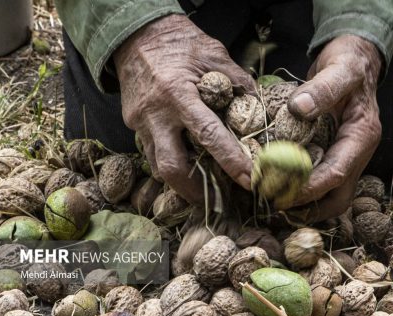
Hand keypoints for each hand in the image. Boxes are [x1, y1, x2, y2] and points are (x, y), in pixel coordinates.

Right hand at [113, 15, 254, 204]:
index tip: (249, 179)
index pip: (208, 136)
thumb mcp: (213, 54)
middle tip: (218, 203)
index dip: (230, 161)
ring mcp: (140, 122)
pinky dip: (172, 163)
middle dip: (195, 192)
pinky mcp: (134, 125)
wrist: (135, 35)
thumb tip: (258, 108)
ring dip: (182, 183)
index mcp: (178, 94)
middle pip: (171, 167)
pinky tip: (188, 164)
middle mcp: (156, 114)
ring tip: (204, 190)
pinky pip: (152, 152)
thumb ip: (237, 81)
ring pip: (157, 167)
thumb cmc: (178, 42)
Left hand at [286, 35, 382, 221]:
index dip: (309, 187)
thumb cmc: (348, 63)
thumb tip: (299, 108)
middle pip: (338, 197)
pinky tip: (279, 187)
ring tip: (274, 202)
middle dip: (309, 207)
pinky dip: (302, 189)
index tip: (280, 191)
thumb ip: (324, 87)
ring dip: (305, 204)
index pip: (337, 173)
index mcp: (361, 137)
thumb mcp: (340, 69)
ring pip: (329, 195)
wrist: (354, 60)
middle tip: (275, 206)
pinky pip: (320, 181)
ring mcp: (346, 156)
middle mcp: (356, 153)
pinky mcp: (333, 154)